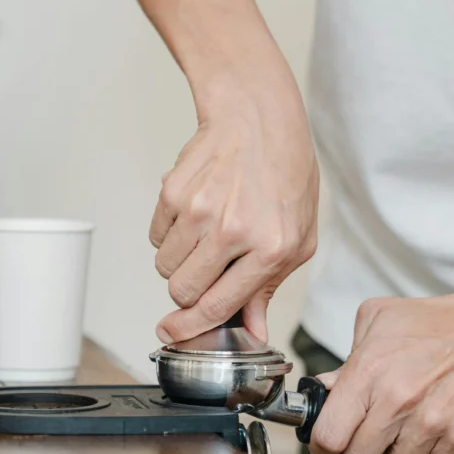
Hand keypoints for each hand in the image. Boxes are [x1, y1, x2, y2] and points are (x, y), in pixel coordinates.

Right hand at [151, 80, 318, 343]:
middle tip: (205, 269)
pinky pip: (156, 235)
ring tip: (206, 234)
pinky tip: (196, 212)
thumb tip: (253, 331)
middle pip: (183, 291)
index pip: (219, 305)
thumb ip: (269, 289)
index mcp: (271, 248)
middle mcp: (234, 231)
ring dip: (179, 261)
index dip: (191, 328)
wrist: (259, 119)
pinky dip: (170, 233)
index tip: (173, 334)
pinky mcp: (174, 191)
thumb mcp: (297, 238)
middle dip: (188, 290)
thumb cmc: (284, 176)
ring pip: (165, 266)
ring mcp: (201, 210)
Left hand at [309, 290, 453, 453]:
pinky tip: (432, 434)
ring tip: (406, 430)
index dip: (323, 444)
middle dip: (359, 452)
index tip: (329, 442)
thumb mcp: (378, 321)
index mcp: (369, 372)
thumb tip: (324, 390)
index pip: (329, 435)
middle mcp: (399, 401)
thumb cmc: (435, 321)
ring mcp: (433, 423)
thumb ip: (346, 360)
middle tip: (370, 436)